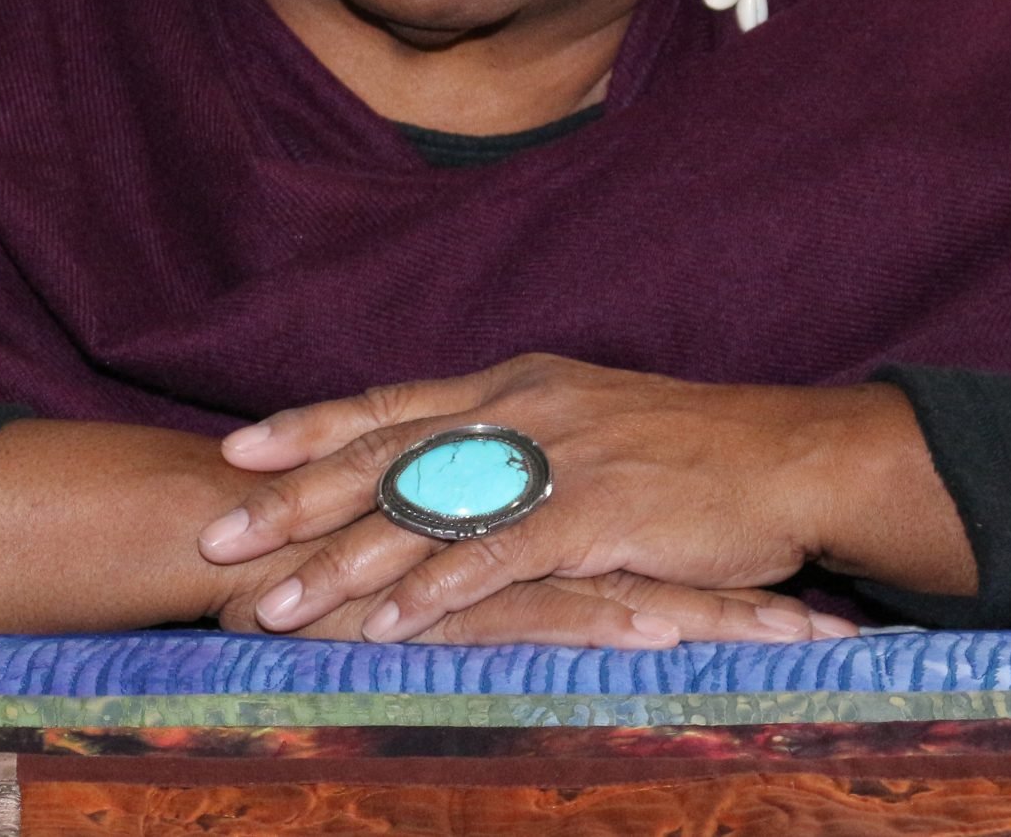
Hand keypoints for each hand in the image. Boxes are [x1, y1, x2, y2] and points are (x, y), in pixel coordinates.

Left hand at [197, 354, 948, 642]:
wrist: (795, 457)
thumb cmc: (697, 449)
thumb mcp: (595, 421)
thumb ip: (520, 438)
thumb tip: (458, 460)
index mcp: (518, 386)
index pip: (393, 402)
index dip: (313, 426)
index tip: (238, 449)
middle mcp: (524, 413)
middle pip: (387, 453)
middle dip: (295, 497)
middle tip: (216, 532)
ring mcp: (559, 461)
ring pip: (427, 511)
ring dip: (345, 562)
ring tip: (277, 605)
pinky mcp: (599, 515)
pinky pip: (502, 556)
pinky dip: (443, 590)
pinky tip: (392, 624)